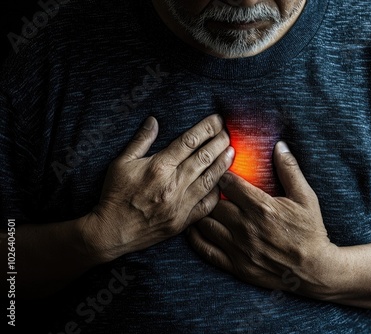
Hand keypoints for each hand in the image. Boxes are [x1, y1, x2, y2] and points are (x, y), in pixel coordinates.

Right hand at [85, 114, 234, 261]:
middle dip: (220, 143)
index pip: (189, 141)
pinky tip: (223, 182)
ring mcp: (180, 204)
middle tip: (228, 133)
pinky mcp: (183, 221)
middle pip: (204, 158)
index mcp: (158, 167)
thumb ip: (140, 141)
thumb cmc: (115, 195)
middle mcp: (173, 184)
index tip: (217, 120)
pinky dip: (216, 193)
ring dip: (223, 164)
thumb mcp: (121, 163)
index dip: (206, 128)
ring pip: (210, 179)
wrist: (112, 231)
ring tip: (232, 152)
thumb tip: (153, 120)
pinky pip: (206, 205)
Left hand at [187, 141, 331, 293]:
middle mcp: (246, 227)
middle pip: (213, 202)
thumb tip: (279, 145)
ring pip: (206, 224)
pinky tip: (194, 229)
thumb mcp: (305, 197)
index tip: (219, 169)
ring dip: (201, 213)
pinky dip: (196, 238)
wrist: (313, 269)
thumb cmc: (310, 231)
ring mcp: (239, 248)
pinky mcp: (236, 265)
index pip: (229, 183)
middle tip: (207, 186)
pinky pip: (207, 250)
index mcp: (261, 207)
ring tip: (200, 204)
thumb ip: (290, 170)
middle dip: (209, 192)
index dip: (221, 173)